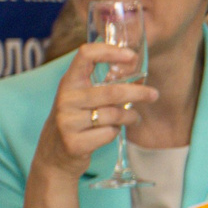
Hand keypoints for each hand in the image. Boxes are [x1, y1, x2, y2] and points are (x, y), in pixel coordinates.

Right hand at [35, 42, 158, 178]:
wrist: (54, 156)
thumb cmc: (76, 120)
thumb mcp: (83, 98)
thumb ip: (104, 83)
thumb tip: (134, 64)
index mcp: (69, 82)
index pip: (86, 55)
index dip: (110, 51)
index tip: (132, 56)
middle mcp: (65, 99)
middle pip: (111, 92)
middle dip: (138, 93)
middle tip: (154, 94)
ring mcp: (67, 122)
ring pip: (113, 115)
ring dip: (130, 116)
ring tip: (134, 118)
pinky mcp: (74, 143)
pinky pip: (109, 134)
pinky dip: (116, 132)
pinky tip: (112, 132)